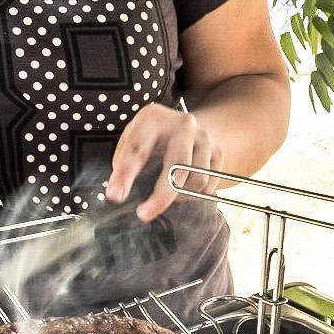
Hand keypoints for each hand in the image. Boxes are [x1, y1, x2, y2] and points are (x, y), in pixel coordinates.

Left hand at [105, 103, 222, 221]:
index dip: (125, 175)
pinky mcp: (218, 152)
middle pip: (177, 167)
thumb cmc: (152, 140)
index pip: (138, 149)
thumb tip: (118, 195)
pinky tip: (184, 183)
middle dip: (161, 196)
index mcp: (153, 119)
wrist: (187, 128)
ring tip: (168, 187)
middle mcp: (182, 124)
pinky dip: (193, 193)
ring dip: (180, 194)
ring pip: (196, 181)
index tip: (115, 195)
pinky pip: (208, 186)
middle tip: (144, 214)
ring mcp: (204, 138)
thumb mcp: (134, 142)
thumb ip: (126, 164)